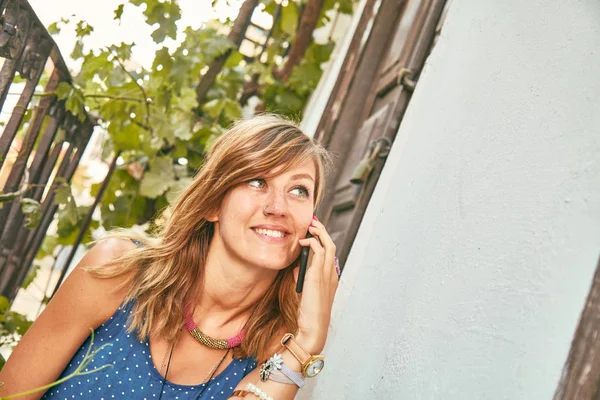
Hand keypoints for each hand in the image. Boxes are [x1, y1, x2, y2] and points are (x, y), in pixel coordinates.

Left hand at [295, 216, 337, 353]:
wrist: (313, 327)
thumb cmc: (309, 312)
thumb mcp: (306, 291)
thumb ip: (303, 276)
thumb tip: (297, 266)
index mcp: (331, 278)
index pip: (330, 253)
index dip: (323, 239)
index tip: (314, 231)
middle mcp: (332, 274)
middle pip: (331, 245)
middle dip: (323, 231)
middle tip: (313, 222)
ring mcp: (327, 274)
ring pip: (328, 245)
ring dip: (319, 233)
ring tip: (310, 226)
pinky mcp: (318, 276)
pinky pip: (319, 253)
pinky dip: (312, 243)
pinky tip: (303, 241)